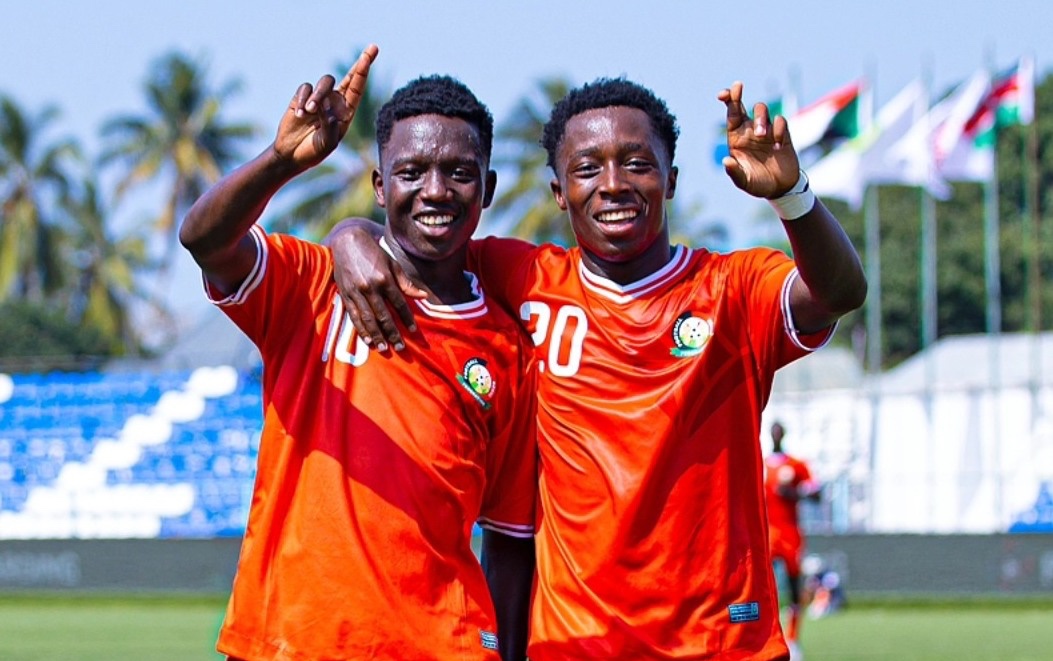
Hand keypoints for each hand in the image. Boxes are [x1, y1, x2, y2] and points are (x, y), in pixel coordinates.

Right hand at [273, 44, 378, 169]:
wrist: (292, 155)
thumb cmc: (313, 152)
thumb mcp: (327, 144)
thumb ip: (329, 126)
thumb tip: (325, 104)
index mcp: (346, 112)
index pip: (358, 88)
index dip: (365, 70)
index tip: (371, 53)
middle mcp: (335, 102)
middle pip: (350, 76)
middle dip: (362, 63)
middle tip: (373, 48)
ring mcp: (319, 98)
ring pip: (324, 83)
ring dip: (318, 95)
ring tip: (309, 111)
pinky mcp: (301, 97)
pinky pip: (305, 89)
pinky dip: (302, 100)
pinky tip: (299, 115)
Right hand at [330, 219, 428, 351]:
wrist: (347, 241)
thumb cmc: (373, 252)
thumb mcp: (392, 263)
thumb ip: (406, 282)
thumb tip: (423, 296)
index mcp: (384, 278)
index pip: (399, 303)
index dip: (407, 318)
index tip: (413, 331)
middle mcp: (370, 286)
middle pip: (384, 315)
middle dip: (392, 333)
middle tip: (400, 348)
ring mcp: (356, 292)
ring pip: (368, 318)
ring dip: (376, 335)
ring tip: (383, 348)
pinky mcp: (345, 294)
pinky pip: (354, 316)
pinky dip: (360, 329)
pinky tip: (367, 339)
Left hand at [717, 81, 799, 198]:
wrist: (781, 188)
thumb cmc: (758, 183)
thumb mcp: (744, 181)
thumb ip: (735, 172)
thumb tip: (726, 162)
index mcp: (737, 138)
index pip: (731, 114)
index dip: (727, 100)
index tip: (722, 94)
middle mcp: (750, 130)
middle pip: (744, 105)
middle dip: (738, 95)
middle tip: (737, 90)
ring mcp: (766, 130)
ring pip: (761, 110)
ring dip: (760, 118)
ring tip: (761, 135)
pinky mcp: (782, 133)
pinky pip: (780, 121)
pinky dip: (778, 129)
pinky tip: (777, 146)